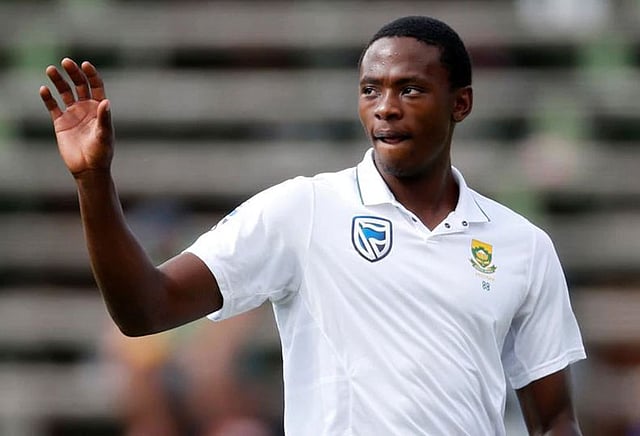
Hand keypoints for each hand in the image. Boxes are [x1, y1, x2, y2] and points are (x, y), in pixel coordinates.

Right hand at [40, 58, 113, 177]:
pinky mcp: (60, 122)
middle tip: (66, 62)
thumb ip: (104, 119)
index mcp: (99, 108)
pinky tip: (44, 89)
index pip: (95, 86)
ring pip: (64, 92)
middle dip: (73, 73)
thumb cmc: (101, 153)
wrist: (88, 169)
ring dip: (58, 81)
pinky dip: (48, 98)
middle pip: (79, 85)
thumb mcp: (104, 135)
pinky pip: (52, 106)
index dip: (91, 74)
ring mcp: (73, 114)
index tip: (85, 64)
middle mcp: (86, 108)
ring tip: (51, 70)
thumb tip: (106, 102)